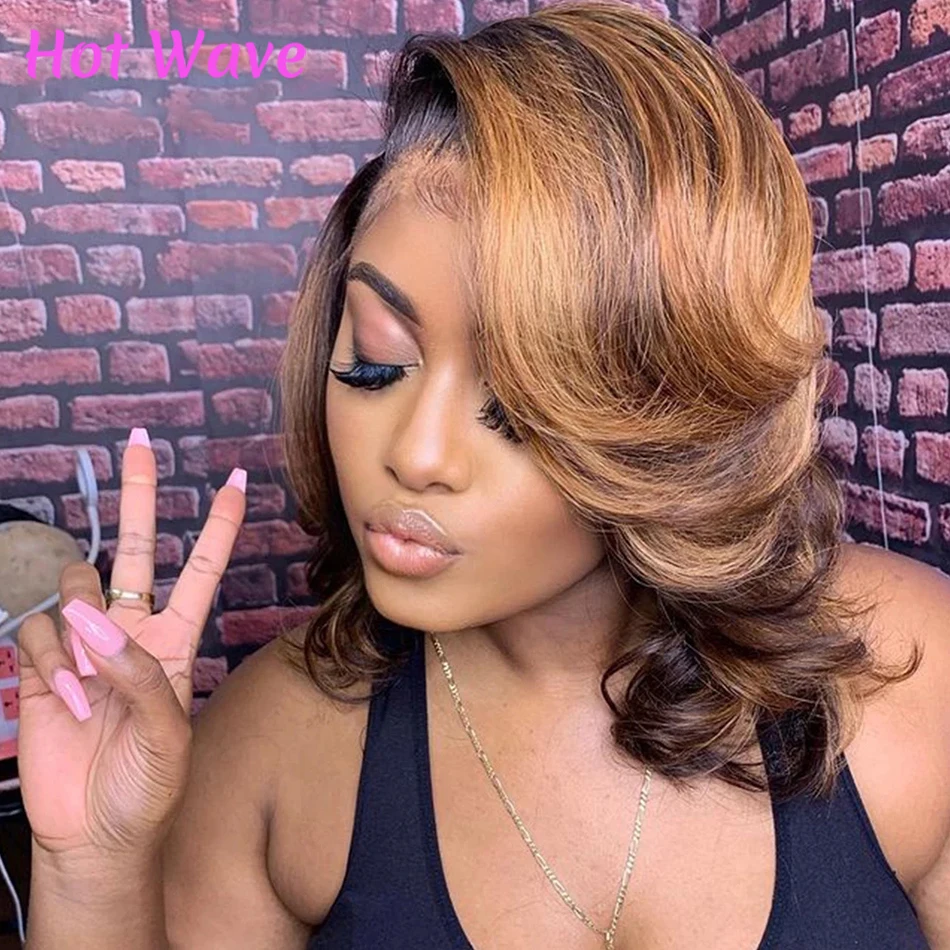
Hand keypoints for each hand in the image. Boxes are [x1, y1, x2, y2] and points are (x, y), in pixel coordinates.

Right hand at [16, 428, 246, 869]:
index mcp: (176, 642)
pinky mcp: (43, 666)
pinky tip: (70, 704)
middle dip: (137, 496)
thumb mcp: (169, 735)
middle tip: (138, 444)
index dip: (217, 527)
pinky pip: (38, 633)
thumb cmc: (147, 787)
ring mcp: (84, 645)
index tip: (235, 481)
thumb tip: (94, 621)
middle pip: (132, 548)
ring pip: (75, 586)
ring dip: (82, 626)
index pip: (200, 570)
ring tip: (93, 684)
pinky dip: (53, 664)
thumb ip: (140, 675)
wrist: (94, 833)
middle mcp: (131, 631)